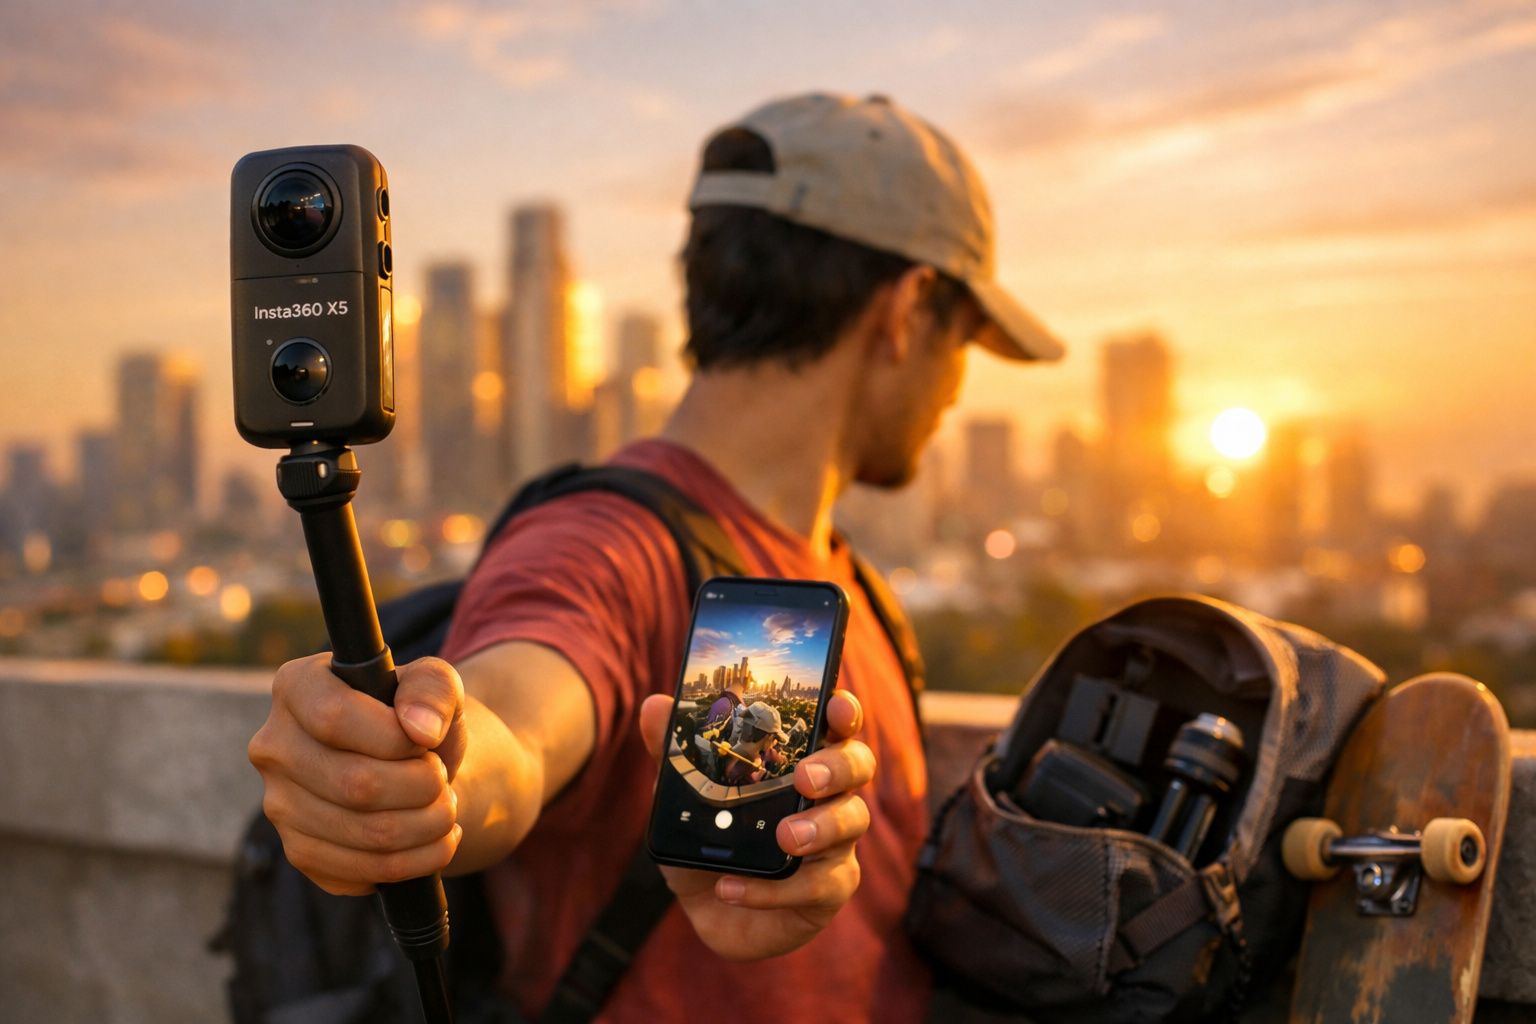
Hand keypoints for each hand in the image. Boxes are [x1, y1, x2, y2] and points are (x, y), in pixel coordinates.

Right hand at [247, 654, 466, 895]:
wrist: (414, 768)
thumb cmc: (419, 717)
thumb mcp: (436, 683)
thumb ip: (432, 689)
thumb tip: (420, 728)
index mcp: (296, 687)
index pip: (333, 718)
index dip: (393, 738)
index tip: (424, 741)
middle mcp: (274, 747)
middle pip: (355, 784)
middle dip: (423, 787)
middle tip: (443, 779)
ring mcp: (280, 805)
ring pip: (366, 833)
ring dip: (428, 825)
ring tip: (446, 806)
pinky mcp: (300, 853)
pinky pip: (362, 872)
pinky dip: (418, 860)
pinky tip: (433, 838)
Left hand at [638, 690, 874, 961]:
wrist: (710, 907)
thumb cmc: (712, 839)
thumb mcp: (685, 795)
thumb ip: (674, 751)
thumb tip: (654, 706)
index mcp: (801, 758)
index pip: (834, 725)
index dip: (843, 712)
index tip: (835, 706)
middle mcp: (828, 793)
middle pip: (858, 765)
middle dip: (837, 766)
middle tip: (805, 778)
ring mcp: (835, 841)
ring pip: (853, 821)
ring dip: (822, 827)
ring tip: (784, 837)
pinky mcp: (828, 888)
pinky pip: (818, 885)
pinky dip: (774, 890)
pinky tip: (733, 889)